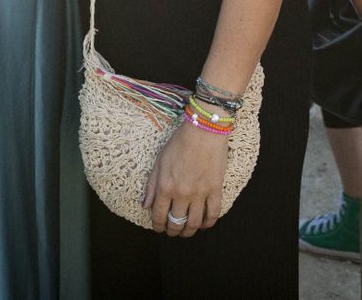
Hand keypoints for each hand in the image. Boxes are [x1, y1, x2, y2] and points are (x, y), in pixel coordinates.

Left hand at [143, 119, 228, 237]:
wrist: (204, 130)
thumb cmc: (179, 142)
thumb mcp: (159, 161)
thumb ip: (151, 185)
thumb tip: (145, 206)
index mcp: (165, 187)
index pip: (159, 216)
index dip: (158, 226)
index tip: (159, 228)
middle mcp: (182, 194)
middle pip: (177, 222)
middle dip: (173, 231)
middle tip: (173, 232)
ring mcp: (200, 193)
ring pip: (194, 222)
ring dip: (189, 231)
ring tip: (187, 231)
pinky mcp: (215, 189)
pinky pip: (213, 213)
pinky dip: (208, 223)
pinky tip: (204, 224)